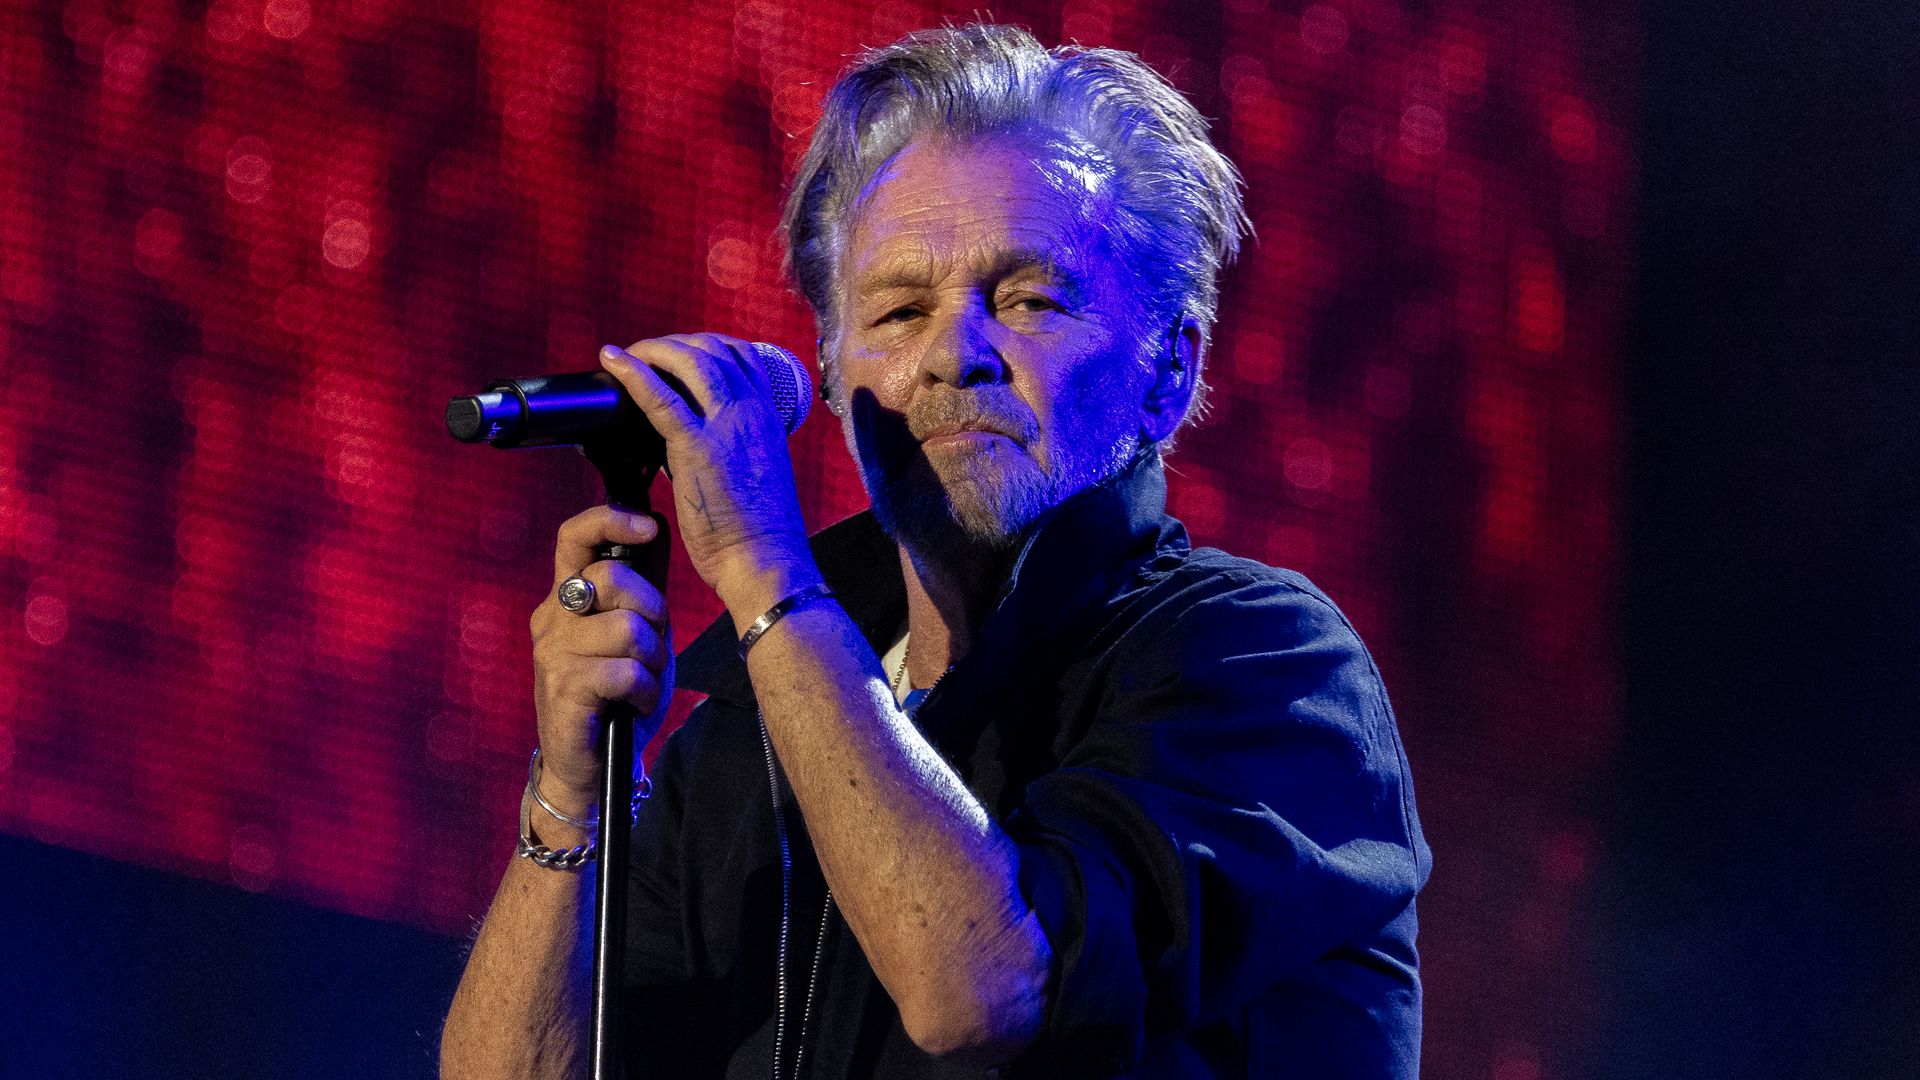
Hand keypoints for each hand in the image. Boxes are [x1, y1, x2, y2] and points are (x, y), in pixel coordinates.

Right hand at [529, 506, 673, 813]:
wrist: (590, 766)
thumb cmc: (617, 697)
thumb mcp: (636, 638)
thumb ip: (640, 596)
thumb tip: (656, 534)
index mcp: (567, 598)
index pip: (574, 537)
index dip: (609, 520)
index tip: (648, 525)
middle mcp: (552, 617)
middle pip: (614, 579)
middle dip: (653, 612)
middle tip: (653, 649)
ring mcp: (552, 651)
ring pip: (628, 629)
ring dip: (653, 660)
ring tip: (642, 683)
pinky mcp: (563, 685)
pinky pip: (626, 671)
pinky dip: (645, 691)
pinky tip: (634, 706)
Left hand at [599, 335, 820, 602]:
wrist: (767, 561)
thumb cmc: (761, 531)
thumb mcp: (758, 472)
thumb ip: (733, 448)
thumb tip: (692, 444)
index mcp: (769, 417)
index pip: (742, 355)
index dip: (707, 345)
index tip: (679, 354)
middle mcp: (751, 412)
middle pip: (712, 349)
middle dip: (674, 343)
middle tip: (646, 354)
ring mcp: (726, 427)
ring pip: (688, 361)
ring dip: (652, 349)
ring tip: (626, 354)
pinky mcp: (697, 448)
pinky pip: (660, 398)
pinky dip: (633, 372)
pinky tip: (613, 360)